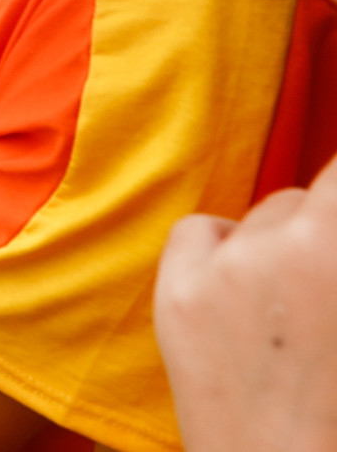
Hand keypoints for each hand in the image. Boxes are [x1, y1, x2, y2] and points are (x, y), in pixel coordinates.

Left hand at [155, 157, 336, 451]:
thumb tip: (327, 229)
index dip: (336, 183)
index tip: (328, 207)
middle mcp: (295, 249)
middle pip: (309, 199)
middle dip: (320, 232)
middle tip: (321, 288)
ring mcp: (231, 268)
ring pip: (261, 214)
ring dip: (275, 245)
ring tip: (289, 316)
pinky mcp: (178, 293)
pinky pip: (198, 232)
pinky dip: (216, 251)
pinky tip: (236, 299)